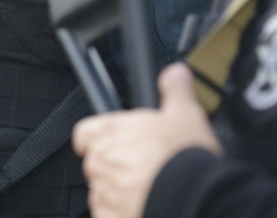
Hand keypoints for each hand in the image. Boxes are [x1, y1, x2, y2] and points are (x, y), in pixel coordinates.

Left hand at [73, 63, 222, 217]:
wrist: (192, 197)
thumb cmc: (184, 157)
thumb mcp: (185, 113)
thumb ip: (175, 90)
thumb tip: (175, 73)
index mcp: (112, 131)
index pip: (84, 132)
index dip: (94, 137)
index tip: (108, 140)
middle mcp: (102, 162)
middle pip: (96, 163)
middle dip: (114, 165)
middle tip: (142, 165)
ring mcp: (105, 195)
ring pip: (102, 192)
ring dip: (118, 191)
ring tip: (148, 189)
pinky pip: (109, 216)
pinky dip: (122, 213)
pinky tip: (144, 207)